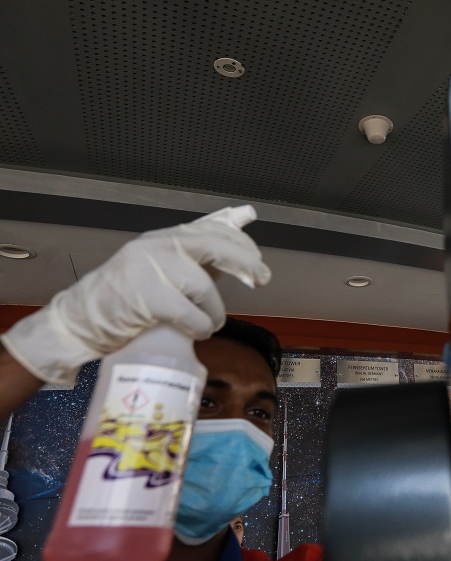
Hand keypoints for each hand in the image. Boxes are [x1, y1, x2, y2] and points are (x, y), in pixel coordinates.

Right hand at [0, 205, 270, 384]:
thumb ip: (199, 257)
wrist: (80, 320)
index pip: (210, 228)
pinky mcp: (143, 296)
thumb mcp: (164, 269)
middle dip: (244, 262)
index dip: (240, 241)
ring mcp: (147, 269)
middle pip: (213, 245)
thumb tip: (240, 238)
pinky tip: (200, 331)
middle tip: (261, 279)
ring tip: (213, 323)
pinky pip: (187, 311)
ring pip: (202, 285)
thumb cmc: (128, 298)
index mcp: (164, 238)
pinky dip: (200, 325)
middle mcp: (156, 246)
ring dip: (215, 310)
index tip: (258, 258)